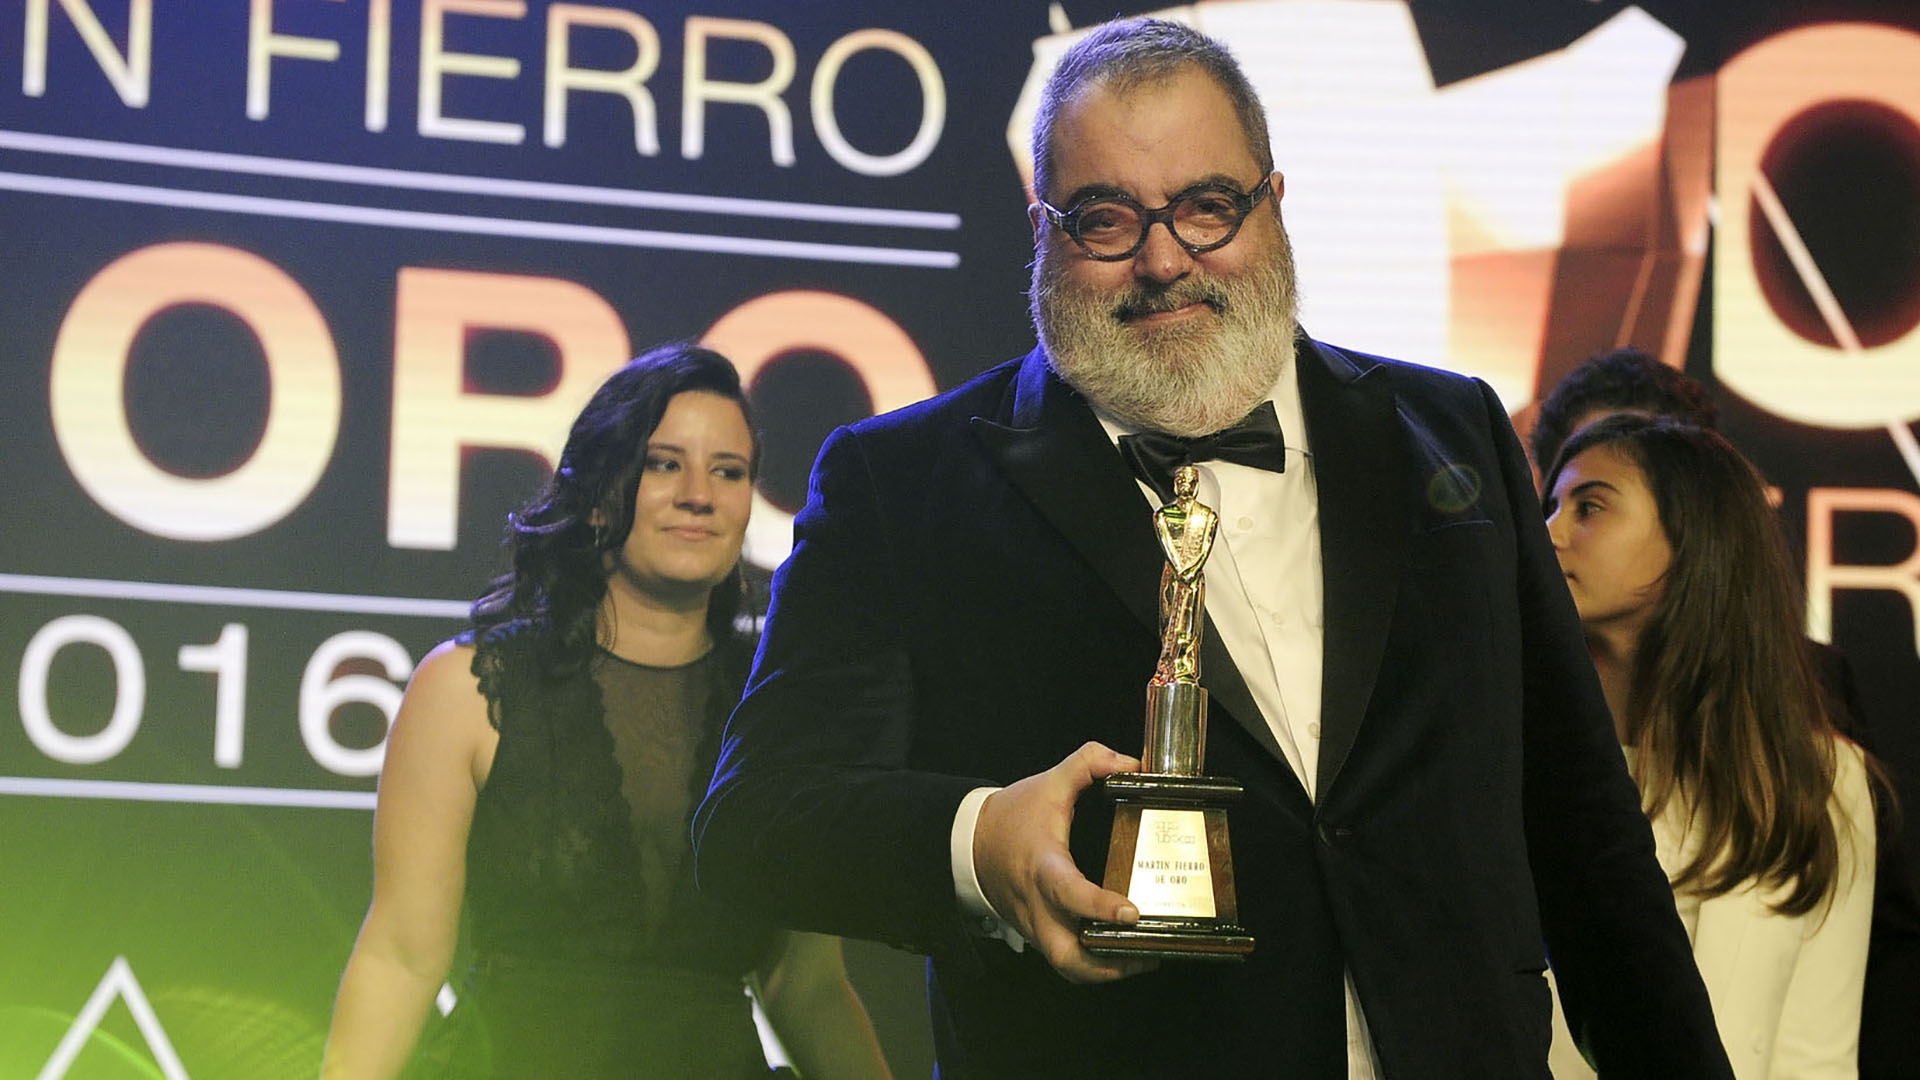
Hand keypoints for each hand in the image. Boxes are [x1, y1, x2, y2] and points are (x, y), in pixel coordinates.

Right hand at [973, 741, 1157, 982]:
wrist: (969, 842)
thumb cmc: (1011, 816)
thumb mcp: (1049, 783)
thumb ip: (1089, 762)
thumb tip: (1129, 763)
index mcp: (1043, 867)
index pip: (1070, 894)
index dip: (1100, 908)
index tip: (1132, 912)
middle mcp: (1038, 906)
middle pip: (1067, 956)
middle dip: (1109, 965)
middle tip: (1147, 953)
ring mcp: (1035, 925)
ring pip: (1067, 966)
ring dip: (1104, 971)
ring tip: (1141, 959)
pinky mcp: (1036, 933)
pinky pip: (1064, 959)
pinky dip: (1091, 962)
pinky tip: (1118, 951)